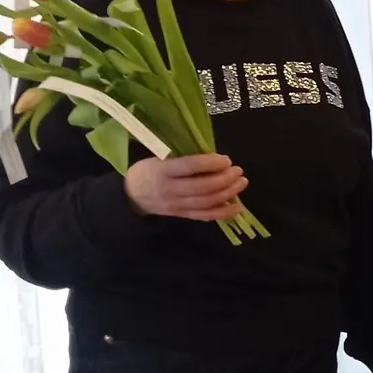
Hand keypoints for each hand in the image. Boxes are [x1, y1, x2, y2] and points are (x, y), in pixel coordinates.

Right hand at [123, 154, 246, 221]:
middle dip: (225, 179)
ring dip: (228, 193)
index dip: (211, 162)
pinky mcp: (182, 215)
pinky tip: (237, 206)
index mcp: (162, 170)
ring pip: (207, 202)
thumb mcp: (158, 157)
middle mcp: (170, 190)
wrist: (131, 196)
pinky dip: (223, 212)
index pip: (190, 166)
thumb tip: (213, 156)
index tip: (226, 159)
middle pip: (203, 187)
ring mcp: (176, 205)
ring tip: (241, 182)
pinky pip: (205, 216)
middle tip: (238, 170)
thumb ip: (182, 157)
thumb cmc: (148, 170)